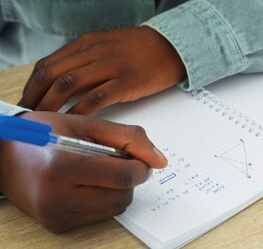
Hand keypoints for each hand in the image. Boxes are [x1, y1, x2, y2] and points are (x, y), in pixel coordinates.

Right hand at [0, 111, 166, 232]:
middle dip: (130, 177)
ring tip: (101, 169)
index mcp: (62, 165)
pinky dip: (101, 199)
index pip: (122, 176)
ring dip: (117, 189)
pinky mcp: (56, 226)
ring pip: (113, 209)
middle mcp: (56, 196)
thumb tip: (159, 159)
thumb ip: (125, 137)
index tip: (141, 157)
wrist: (3, 155)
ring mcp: (55, 215)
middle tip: (119, 160)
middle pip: (121, 196)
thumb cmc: (41, 132)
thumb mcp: (83, 123)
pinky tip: (86, 182)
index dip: (140, 166)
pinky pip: (97, 216)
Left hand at [19, 26, 185, 113]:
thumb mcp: (107, 45)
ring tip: (46, 123)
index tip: (26, 104)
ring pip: (68, 85)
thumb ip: (84, 60)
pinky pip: (95, 98)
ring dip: (52, 106)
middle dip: (35, 98)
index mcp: (87, 42)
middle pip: (52, 74)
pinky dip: (80, 112)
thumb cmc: (139, 49)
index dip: (31, 86)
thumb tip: (58, 85)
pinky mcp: (126, 81)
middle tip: (31, 119)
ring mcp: (110, 65)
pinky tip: (74, 123)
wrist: (172, 45)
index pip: (48, 64)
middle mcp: (94, 51)